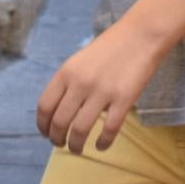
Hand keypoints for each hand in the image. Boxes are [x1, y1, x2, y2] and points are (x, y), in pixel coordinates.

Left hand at [35, 21, 162, 153]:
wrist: (142, 34)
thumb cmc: (111, 47)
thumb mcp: (80, 60)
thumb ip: (69, 82)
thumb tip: (60, 110)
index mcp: (66, 72)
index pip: (45, 106)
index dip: (43, 125)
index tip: (46, 134)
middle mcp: (80, 83)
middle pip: (60, 122)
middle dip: (57, 139)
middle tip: (61, 144)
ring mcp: (102, 92)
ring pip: (80, 129)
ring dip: (75, 145)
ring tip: (77, 149)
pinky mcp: (124, 100)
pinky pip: (109, 129)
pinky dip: (103, 142)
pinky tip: (101, 145)